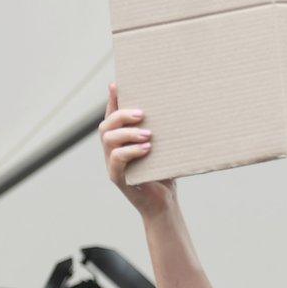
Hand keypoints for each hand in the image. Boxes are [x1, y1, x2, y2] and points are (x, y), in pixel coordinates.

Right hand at [99, 83, 176, 216]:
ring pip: (108, 140)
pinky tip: (146, 149)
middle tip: (143, 113)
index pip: (113, 116)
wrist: (164, 203)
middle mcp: (112, 149)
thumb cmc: (165, 172)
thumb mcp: (164, 148)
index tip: (116, 84)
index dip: (112, 100)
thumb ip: (163, 131)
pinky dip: (130, 152)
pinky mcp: (117, 178)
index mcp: (121, 140)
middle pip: (106, 125)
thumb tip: (180, 107)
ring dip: (128, 133)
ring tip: (149, 135)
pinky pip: (116, 160)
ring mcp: (112, 164)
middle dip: (122, 115)